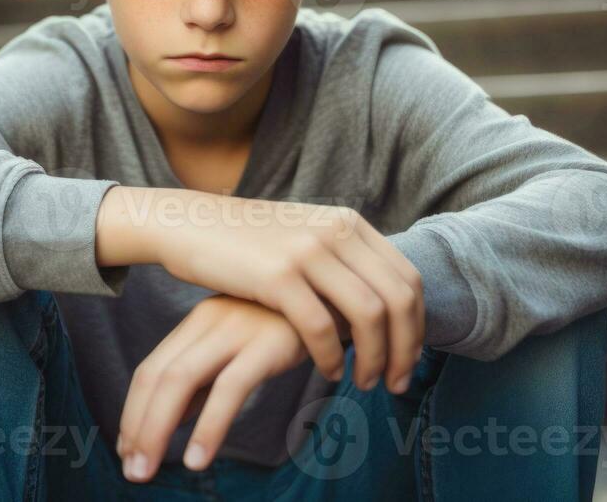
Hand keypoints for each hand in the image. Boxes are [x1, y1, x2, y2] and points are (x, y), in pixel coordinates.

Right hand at [98, 187, 422, 391]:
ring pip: (369, 315)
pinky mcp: (277, 275)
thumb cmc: (247, 241)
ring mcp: (307, 251)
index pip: (407, 278)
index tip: (408, 359)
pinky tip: (328, 371)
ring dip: (374, 358)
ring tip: (365, 382)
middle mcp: (336, 231)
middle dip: (405, 349)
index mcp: (349, 223)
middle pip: (398, 299)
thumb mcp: (305, 234)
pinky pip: (322, 327)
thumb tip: (380, 298)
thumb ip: (342, 257)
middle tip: (396, 382)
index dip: (417, 326)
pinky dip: (332, 357)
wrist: (189, 223)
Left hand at [117, 296, 304, 480]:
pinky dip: (209, 426)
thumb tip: (174, 418)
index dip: (134, 411)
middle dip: (136, 426)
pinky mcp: (268, 342)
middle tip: (131, 470)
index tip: (127, 449)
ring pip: (180, 380)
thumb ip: (209, 378)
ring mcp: (237, 328)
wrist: (344, 294)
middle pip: (157, 375)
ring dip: (155, 429)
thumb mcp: (243, 346)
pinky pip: (230, 387)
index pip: (152, 368)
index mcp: (200, 321)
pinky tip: (198, 458)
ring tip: (146, 470)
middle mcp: (210, 320)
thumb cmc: (292, 325)